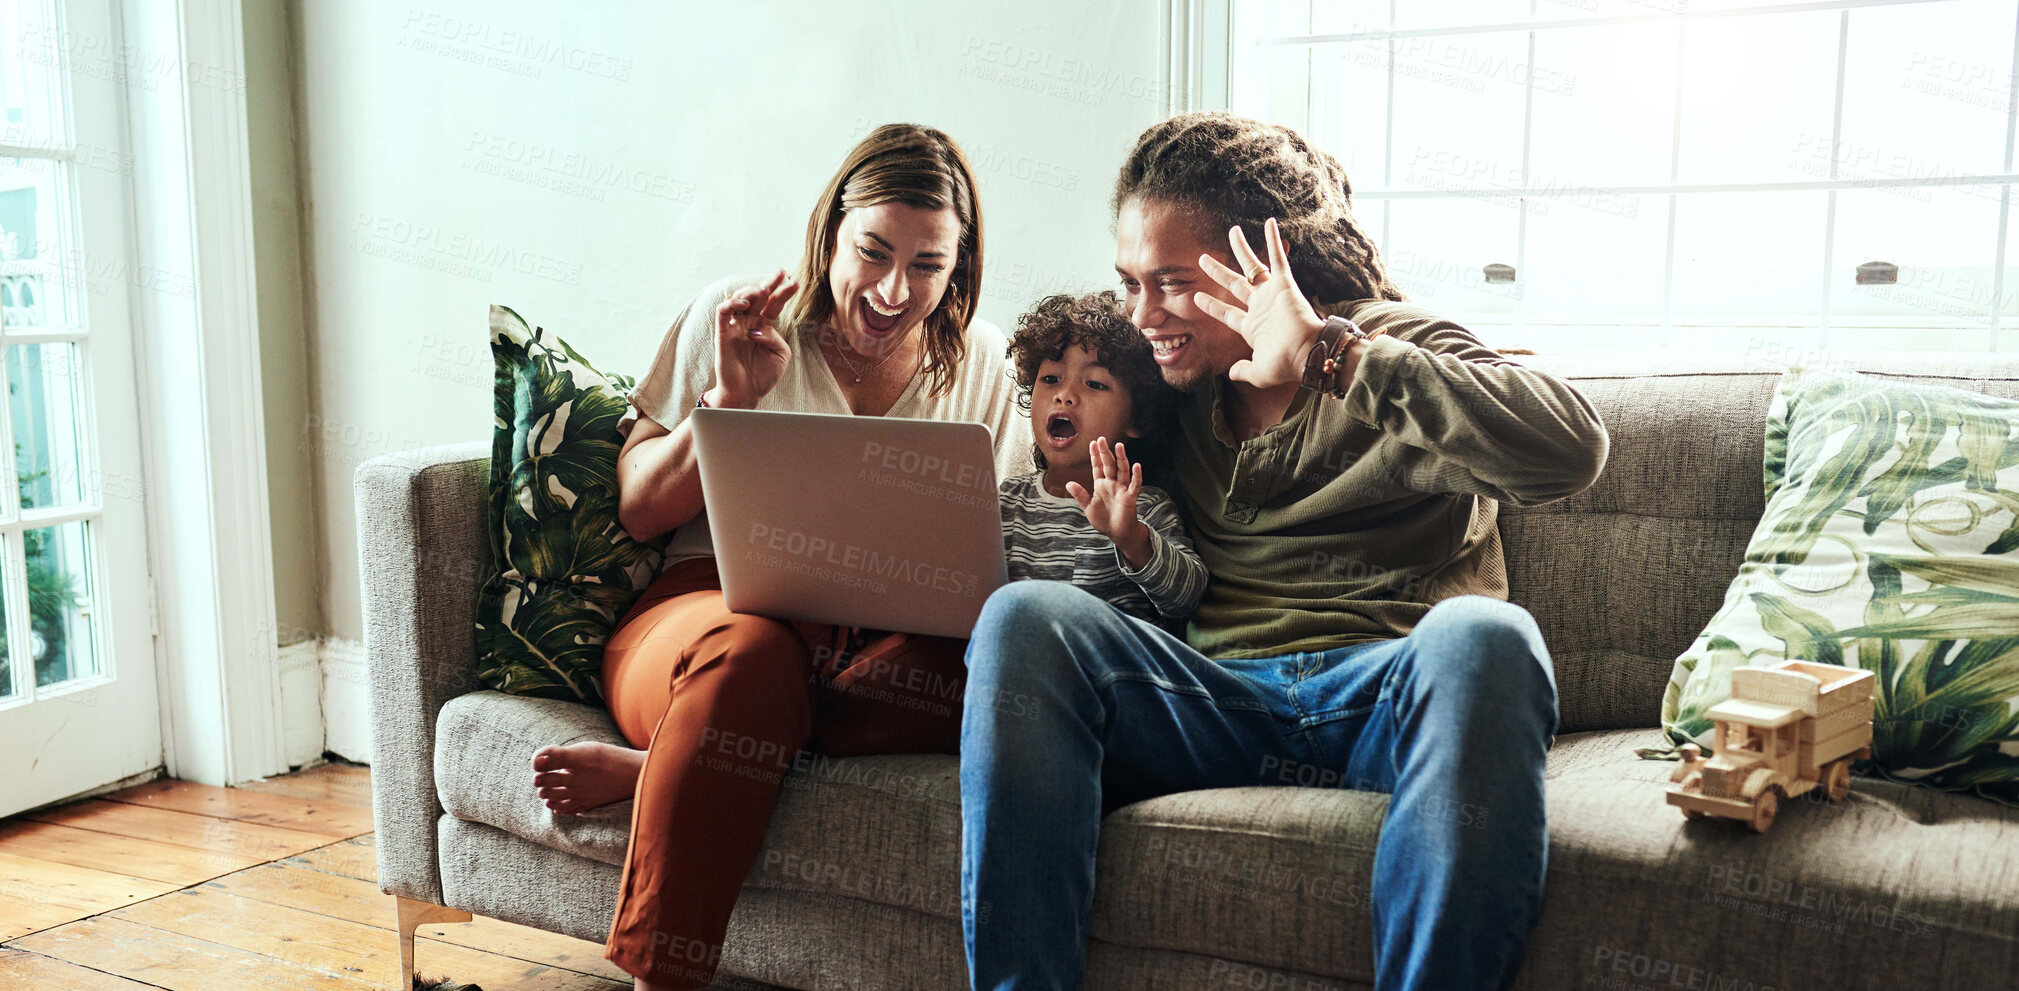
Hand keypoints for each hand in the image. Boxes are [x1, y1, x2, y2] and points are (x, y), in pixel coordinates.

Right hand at [710, 270, 798, 407]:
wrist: (746, 393)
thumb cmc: (763, 375)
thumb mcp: (780, 355)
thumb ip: (775, 338)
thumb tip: (760, 328)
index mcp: (765, 326)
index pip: (774, 304)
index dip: (784, 292)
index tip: (795, 282)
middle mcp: (749, 323)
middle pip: (758, 296)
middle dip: (769, 283)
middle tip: (780, 273)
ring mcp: (736, 327)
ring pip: (739, 299)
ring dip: (750, 291)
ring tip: (762, 291)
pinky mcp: (722, 333)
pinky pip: (722, 312)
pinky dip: (731, 304)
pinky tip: (742, 304)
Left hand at [1066, 438, 1151, 566]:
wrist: (1117, 533)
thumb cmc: (1104, 520)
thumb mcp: (1088, 508)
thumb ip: (1080, 495)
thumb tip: (1068, 483)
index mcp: (1101, 485)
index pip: (1098, 467)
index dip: (1095, 456)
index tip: (1093, 443)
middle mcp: (1112, 484)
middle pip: (1109, 465)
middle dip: (1105, 452)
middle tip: (1101, 439)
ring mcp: (1122, 490)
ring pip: (1122, 471)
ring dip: (1121, 459)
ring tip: (1119, 446)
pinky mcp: (1130, 498)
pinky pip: (1134, 485)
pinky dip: (1136, 476)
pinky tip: (1136, 466)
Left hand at [1192, 217, 1324, 388]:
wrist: (1307, 352)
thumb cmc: (1284, 364)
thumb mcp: (1258, 372)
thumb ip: (1243, 370)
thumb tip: (1231, 373)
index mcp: (1252, 327)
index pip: (1227, 313)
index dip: (1212, 305)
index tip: (1197, 298)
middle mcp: (1259, 307)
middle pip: (1234, 285)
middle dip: (1218, 272)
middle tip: (1202, 259)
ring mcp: (1270, 294)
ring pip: (1252, 266)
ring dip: (1241, 249)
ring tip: (1231, 231)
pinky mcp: (1284, 284)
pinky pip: (1278, 258)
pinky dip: (1274, 241)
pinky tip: (1270, 223)